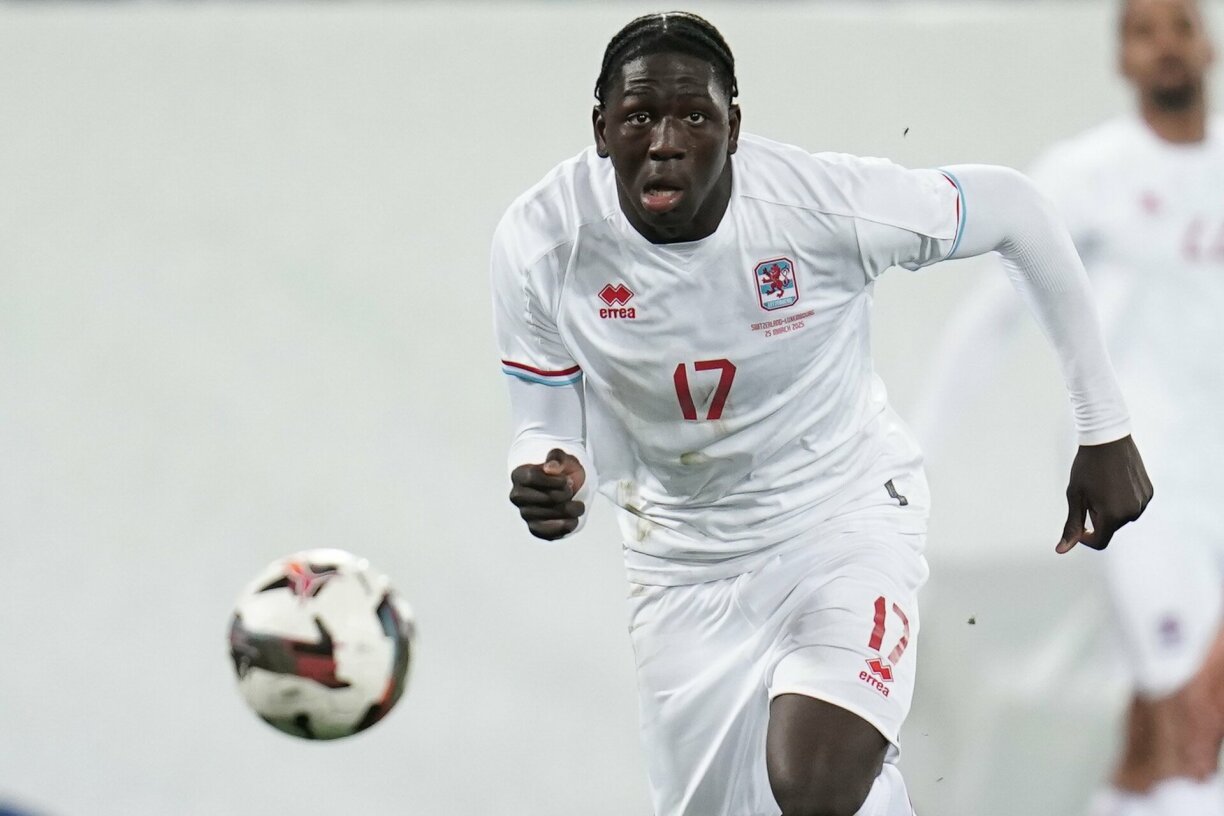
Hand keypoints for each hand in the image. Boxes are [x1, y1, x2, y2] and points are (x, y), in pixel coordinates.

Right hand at [509, 448, 586, 540]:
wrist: (566, 486)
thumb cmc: (561, 470)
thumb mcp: (563, 457)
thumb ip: (557, 458)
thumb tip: (550, 467)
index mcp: (519, 475)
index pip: (533, 478)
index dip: (555, 480)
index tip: (567, 479)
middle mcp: (518, 496)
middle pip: (547, 498)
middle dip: (566, 494)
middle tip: (570, 490)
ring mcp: (525, 513)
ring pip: (552, 515)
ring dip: (571, 509)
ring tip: (576, 503)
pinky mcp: (535, 529)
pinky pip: (548, 533)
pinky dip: (565, 526)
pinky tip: (573, 519)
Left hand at [1056, 434, 1152, 552]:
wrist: (1107, 439)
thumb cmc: (1086, 467)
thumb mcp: (1075, 497)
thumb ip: (1071, 525)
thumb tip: (1061, 550)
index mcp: (1113, 515)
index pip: (1099, 541)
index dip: (1085, 537)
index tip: (1078, 524)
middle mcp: (1132, 512)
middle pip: (1110, 527)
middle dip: (1097, 516)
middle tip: (1089, 493)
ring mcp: (1143, 502)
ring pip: (1122, 516)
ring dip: (1111, 509)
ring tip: (1102, 485)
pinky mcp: (1149, 492)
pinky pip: (1134, 504)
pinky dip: (1123, 500)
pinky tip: (1115, 481)